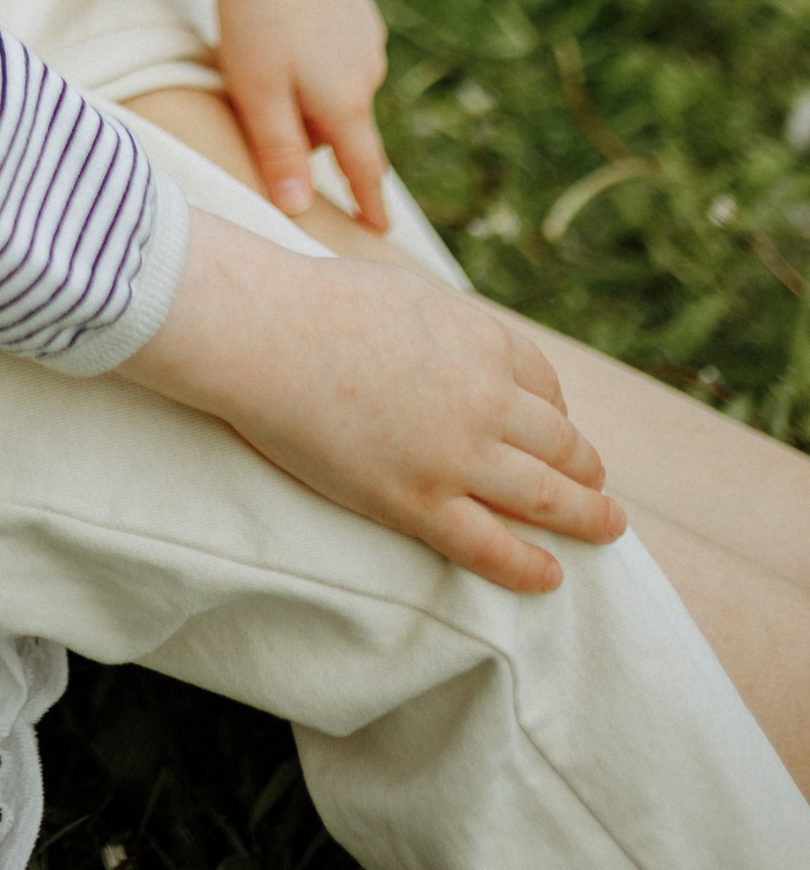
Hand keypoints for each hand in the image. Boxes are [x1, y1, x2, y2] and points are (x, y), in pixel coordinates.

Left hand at [66, 0, 389, 226]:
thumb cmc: (250, 14)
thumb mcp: (256, 92)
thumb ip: (280, 154)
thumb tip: (298, 211)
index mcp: (347, 100)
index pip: (365, 169)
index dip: (368, 204)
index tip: (379, 234)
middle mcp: (369, 69)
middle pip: (340, 125)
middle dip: (311, 131)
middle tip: (263, 108)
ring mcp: (366, 31)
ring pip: (335, 83)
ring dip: (307, 88)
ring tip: (262, 56)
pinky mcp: (354, 0)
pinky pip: (334, 46)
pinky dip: (311, 51)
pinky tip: (279, 24)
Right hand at [124, 211, 625, 595]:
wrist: (264, 331)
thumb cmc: (316, 302)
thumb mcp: (407, 293)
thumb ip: (446, 326)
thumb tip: (460, 345)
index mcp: (482, 339)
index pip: (546, 387)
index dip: (560, 415)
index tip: (560, 432)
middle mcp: (485, 397)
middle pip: (561, 443)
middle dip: (586, 468)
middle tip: (598, 486)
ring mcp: (456, 454)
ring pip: (546, 498)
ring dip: (587, 516)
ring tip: (606, 528)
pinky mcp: (418, 501)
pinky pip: (492, 547)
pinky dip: (530, 566)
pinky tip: (551, 576)